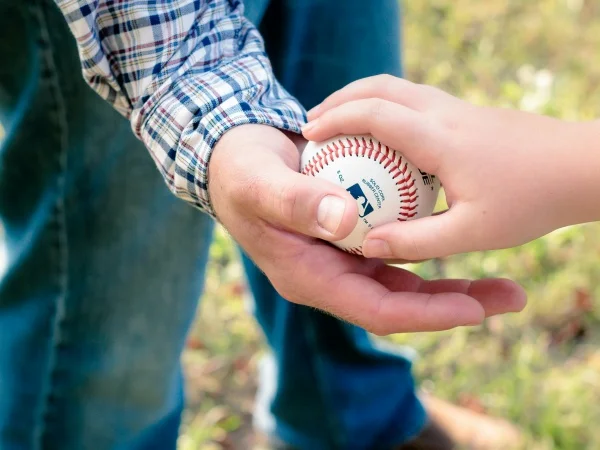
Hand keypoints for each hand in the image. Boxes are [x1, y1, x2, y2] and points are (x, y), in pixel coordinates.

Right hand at [208, 124, 525, 333]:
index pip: (375, 309)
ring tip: (502, 281)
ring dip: (452, 279)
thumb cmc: (240, 172)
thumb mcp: (258, 183)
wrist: (234, 157)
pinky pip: (398, 244)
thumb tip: (344, 219)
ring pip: (406, 276)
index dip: (424, 313)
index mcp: (310, 278)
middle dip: (454, 304)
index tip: (473, 311)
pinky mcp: (353, 232)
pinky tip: (462, 233)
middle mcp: (332, 274)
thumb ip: (294, 202)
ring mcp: (344, 254)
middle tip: (510, 296)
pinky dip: (429, 243)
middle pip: (401, 300)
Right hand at [303, 75, 599, 260]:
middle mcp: (443, 114)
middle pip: (380, 88)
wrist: (584, 165)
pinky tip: (383, 136)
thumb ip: (415, 241)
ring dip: (362, 99)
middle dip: (340, 101)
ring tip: (340, 124)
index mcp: (439, 140)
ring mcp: (456, 108)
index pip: (375, 114)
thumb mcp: (473, 232)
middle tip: (314, 124)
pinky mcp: (466, 112)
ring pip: (397, 88)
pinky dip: (384, 107)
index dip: (336, 120)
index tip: (310, 134)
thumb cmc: (532, 201)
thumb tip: (367, 245)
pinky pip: (413, 99)